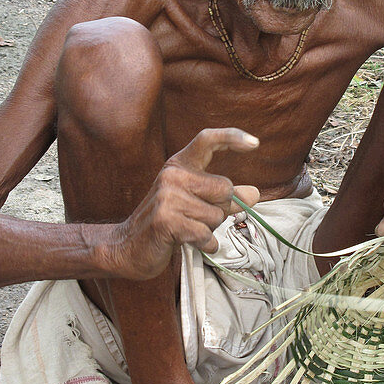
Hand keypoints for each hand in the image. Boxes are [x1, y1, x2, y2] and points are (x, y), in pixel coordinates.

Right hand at [109, 128, 259, 279]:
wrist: (128, 247)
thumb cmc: (168, 223)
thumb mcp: (196, 203)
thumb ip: (224, 197)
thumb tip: (255, 193)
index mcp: (179, 164)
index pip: (207, 140)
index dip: (231, 137)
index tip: (254, 143)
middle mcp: (173, 174)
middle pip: (224, 188)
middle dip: (221, 209)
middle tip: (197, 219)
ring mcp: (167, 196)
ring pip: (217, 215)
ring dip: (209, 230)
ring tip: (187, 230)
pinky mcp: (166, 220)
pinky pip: (205, 234)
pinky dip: (205, 244)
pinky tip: (190, 243)